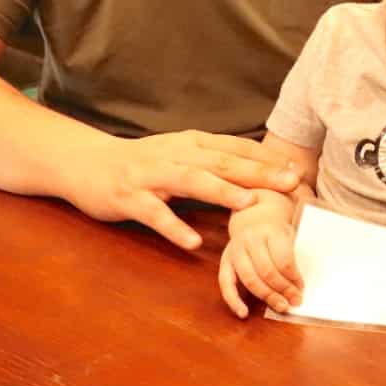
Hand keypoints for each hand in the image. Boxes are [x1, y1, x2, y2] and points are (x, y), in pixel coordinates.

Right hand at [62, 130, 298, 249]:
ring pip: (192, 181)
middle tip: (290, 183)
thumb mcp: (181, 154)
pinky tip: (192, 243)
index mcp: (192, 143)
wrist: (87, 163)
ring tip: (248, 204)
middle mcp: (176, 154)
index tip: (297, 171)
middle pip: (224, 162)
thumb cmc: (143, 162)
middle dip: (259, 173)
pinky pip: (155, 214)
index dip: (268, 159)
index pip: (237, 148)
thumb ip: (214, 159)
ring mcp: (152, 175)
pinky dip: (175, 227)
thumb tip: (258, 170)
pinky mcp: (131, 198)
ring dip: (222, 192)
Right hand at [218, 195, 301, 318]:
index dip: (294, 277)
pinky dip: (233, 300)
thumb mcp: (288, 233)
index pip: (283, 259)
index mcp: (269, 230)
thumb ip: (292, 254)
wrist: (252, 214)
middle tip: (296, 301)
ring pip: (250, 279)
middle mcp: (250, 239)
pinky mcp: (225, 260)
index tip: (302, 287)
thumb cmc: (275, 229)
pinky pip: (225, 283)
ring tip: (281, 307)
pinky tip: (243, 313)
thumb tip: (299, 286)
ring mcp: (235, 250)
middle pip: (267, 271)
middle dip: (283, 289)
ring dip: (267, 296)